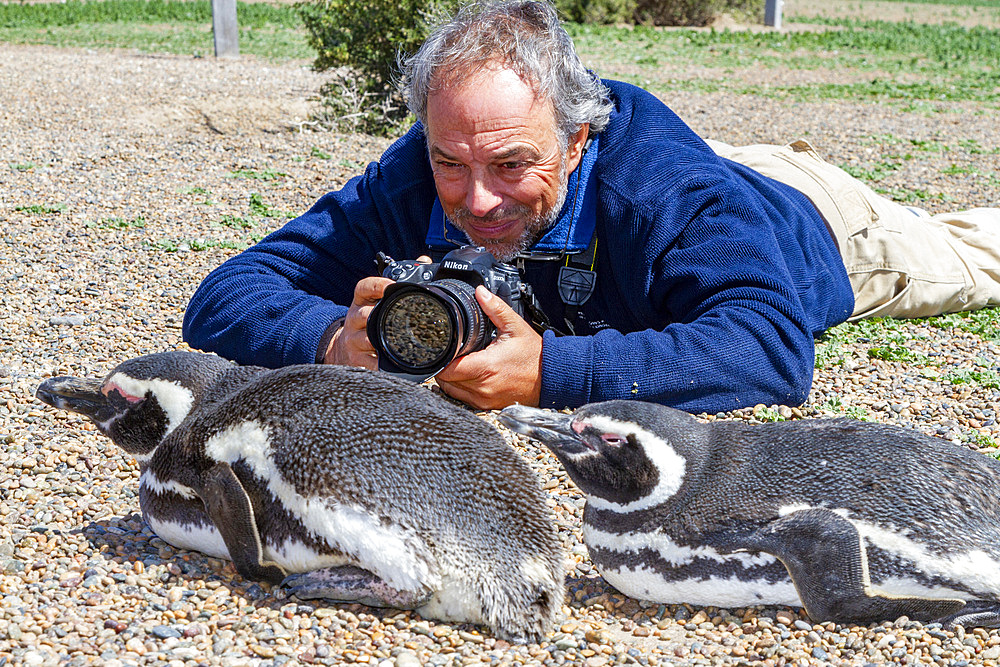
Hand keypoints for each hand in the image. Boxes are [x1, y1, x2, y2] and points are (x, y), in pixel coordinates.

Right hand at [323, 256, 431, 368]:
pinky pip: (370, 362)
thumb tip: (424, 260)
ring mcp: (354, 339)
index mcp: (361, 301)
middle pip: (363, 314)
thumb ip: (401, 280)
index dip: (375, 285)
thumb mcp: (378, 299)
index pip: (363, 288)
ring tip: (398, 343)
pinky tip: (394, 365)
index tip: (389, 285)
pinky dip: (381, 364)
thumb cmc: (369, 320)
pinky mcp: (356, 359)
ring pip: (366, 339)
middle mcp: (355, 318)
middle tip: (398, 317)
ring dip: (381, 341)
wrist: (344, 347)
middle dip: (378, 315)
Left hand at [434, 285, 542, 409]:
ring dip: (450, 378)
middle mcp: (483, 387)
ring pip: (451, 391)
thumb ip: (495, 308)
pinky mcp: (487, 406)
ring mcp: (484, 399)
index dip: (441, 357)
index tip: (444, 347)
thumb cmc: (535, 355)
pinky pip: (463, 398)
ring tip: (458, 363)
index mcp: (486, 367)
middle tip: (451, 352)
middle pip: (445, 380)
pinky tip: (467, 375)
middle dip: (444, 366)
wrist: (551, 377)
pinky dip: (460, 387)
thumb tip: (480, 292)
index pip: (447, 368)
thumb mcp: (515, 327)